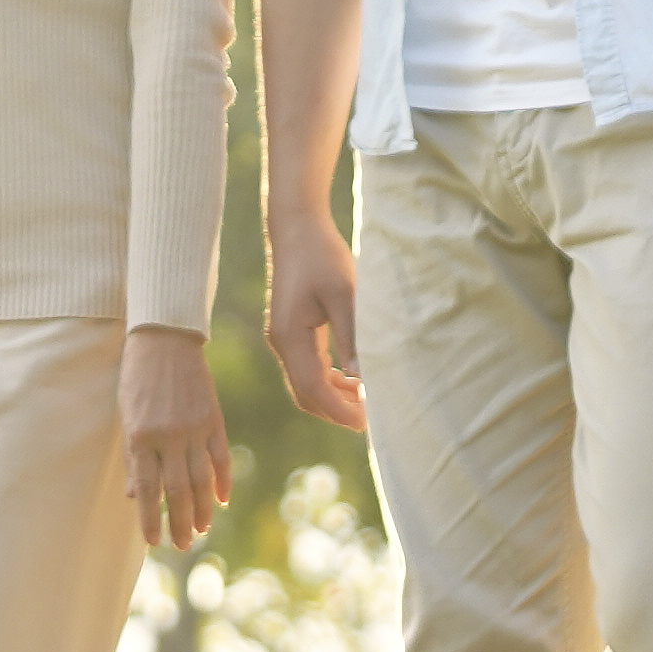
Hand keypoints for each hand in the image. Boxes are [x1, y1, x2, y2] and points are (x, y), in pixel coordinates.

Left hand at [121, 327, 235, 548]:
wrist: (164, 340)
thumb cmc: (136, 378)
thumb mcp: (126, 416)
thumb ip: (133, 457)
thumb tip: (134, 495)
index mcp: (141, 437)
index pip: (148, 490)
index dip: (150, 519)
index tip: (154, 541)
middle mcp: (169, 437)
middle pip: (177, 491)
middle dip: (181, 523)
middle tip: (184, 545)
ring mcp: (194, 428)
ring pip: (202, 480)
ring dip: (203, 509)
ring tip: (202, 531)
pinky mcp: (214, 419)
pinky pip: (221, 458)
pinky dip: (223, 481)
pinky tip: (222, 500)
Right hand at [263, 207, 366, 430]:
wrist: (298, 228)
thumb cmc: (322, 256)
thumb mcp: (344, 294)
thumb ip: (352, 336)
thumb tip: (363, 376)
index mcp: (291, 337)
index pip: (312, 389)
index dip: (339, 410)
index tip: (366, 422)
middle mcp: (282, 343)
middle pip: (305, 394)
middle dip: (336, 411)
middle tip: (370, 419)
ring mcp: (284, 338)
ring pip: (305, 383)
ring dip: (333, 397)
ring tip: (366, 401)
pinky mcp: (290, 331)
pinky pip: (307, 368)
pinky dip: (328, 381)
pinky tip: (352, 379)